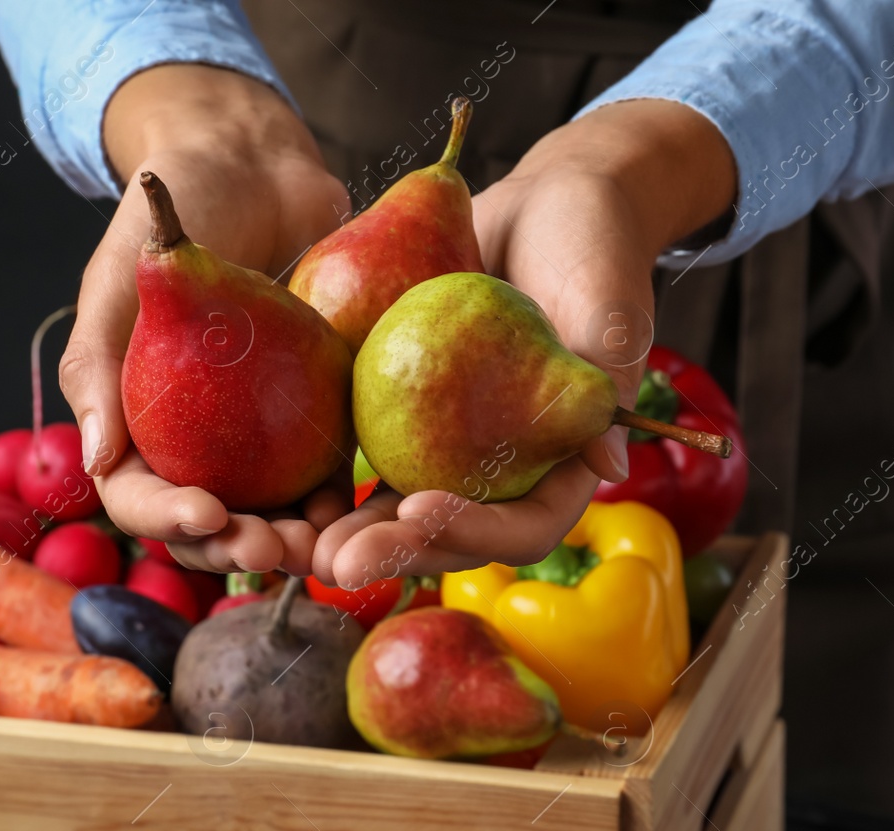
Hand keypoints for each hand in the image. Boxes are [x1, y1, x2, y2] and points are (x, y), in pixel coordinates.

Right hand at [60, 65, 350, 574]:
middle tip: (275, 550)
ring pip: (267, 512)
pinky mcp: (310, 415)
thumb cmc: (180, 204)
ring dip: (290, 541)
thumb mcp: (127, 273)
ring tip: (321, 549)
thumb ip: (101, 365)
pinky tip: (360, 511)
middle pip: (206, 524)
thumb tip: (95, 463)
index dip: (167, 520)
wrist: (255, 159)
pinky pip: (323, 472)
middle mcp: (190, 438)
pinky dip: (337, 502)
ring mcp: (251, 433)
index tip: (211, 514)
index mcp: (131, 419)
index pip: (136, 495)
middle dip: (236, 549)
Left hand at [313, 99, 735, 587]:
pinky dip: (330, 477)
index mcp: (560, 462)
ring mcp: (451, 448)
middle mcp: (504, 469)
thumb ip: (608, 373)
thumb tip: (608, 466)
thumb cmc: (591, 243)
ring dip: (351, 535)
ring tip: (300, 546)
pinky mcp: (406, 416)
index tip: (419, 507)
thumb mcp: (608, 301)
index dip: (472, 533)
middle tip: (336, 562)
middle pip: (448, 537)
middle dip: (393, 554)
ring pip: (397, 511)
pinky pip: (366, 454)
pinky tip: (284, 488)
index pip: (521, 527)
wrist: (543, 204)